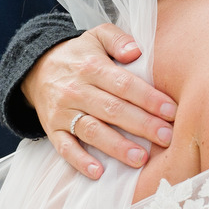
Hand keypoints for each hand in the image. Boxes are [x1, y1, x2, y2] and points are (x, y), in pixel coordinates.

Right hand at [24, 23, 176, 177]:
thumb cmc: (79, 55)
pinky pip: (64, 148)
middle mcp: (76, 90)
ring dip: (116, 146)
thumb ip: (118, 40)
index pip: (124, 84)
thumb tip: (136, 52)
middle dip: (142, 125)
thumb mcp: (97, 36)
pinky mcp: (52, 129)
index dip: (149, 99)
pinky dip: (80, 161)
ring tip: (140, 158)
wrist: (36, 68)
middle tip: (166, 137)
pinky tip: (98, 172)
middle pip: (112, 110)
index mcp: (92, 67)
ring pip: (92, 131)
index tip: (171, 111)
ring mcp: (63, 112)